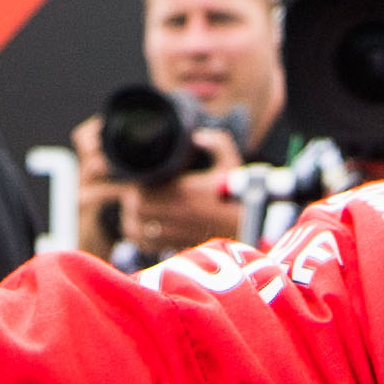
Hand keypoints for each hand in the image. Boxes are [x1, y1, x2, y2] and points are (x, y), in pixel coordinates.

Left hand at [71, 114, 241, 258]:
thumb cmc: (238, 194)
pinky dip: (137, 237)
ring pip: (135, 229)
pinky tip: (144, 227)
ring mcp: (175, 234)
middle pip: (135, 208)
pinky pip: (144, 245)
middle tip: (138, 191)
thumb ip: (216, 142)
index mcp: (183, 192)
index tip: (144, 178)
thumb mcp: (230, 162)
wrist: (251, 228)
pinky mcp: (176, 247)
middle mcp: (176, 214)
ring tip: (137, 209)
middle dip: (132, 199)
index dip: (138, 183)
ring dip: (132, 218)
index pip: (143, 189)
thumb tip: (196, 136)